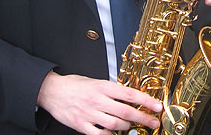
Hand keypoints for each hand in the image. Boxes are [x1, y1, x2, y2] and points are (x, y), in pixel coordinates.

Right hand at [37, 72, 162, 133]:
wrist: (52, 91)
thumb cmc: (74, 85)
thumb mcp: (95, 81)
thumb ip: (111, 90)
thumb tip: (130, 97)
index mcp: (103, 86)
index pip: (130, 94)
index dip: (146, 101)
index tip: (157, 106)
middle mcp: (98, 100)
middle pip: (126, 111)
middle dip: (143, 118)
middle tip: (154, 122)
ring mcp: (89, 113)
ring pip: (115, 124)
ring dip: (127, 126)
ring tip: (131, 125)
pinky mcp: (81, 125)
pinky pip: (100, 134)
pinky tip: (114, 133)